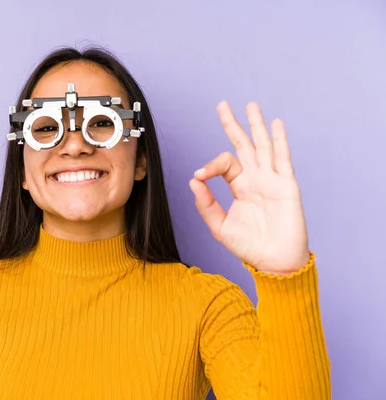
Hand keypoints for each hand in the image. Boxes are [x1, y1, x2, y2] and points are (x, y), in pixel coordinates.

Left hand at [189, 101, 309, 274]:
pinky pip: (283, 159)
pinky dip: (279, 140)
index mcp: (240, 186)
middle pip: (243, 145)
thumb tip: (193, 180)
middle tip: (222, 105)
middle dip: (233, 125)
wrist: (273, 262)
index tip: (199, 176)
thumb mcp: (220, 226)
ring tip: (250, 105)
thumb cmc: (249, 246)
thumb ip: (206, 204)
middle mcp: (256, 179)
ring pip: (263, 145)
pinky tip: (275, 124)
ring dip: (256, 125)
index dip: (210, 166)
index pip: (224, 163)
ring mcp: (272, 180)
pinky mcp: (286, 186)